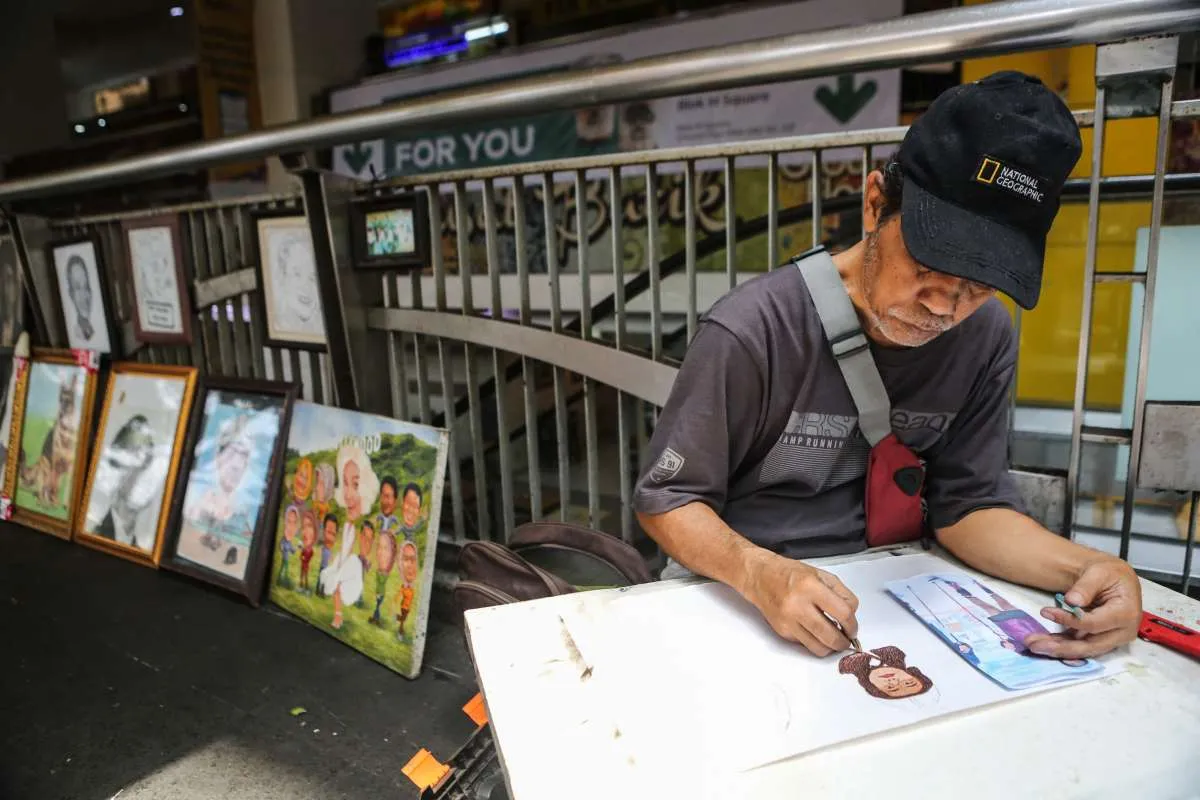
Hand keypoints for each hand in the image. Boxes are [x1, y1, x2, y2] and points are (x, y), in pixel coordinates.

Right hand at [740, 550, 859, 656]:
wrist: (760, 577)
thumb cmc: (790, 573)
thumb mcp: (821, 574)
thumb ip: (841, 593)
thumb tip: (852, 615)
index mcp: (811, 587)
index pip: (843, 614)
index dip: (853, 625)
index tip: (853, 627)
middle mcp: (798, 605)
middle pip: (831, 636)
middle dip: (844, 641)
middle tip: (846, 638)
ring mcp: (789, 620)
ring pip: (818, 647)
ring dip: (830, 647)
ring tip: (832, 638)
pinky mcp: (782, 631)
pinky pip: (805, 644)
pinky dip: (814, 641)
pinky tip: (814, 631)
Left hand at [1024, 557, 1142, 659]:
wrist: (1116, 579)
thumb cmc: (1111, 574)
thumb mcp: (1099, 572)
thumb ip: (1086, 586)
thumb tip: (1072, 601)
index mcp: (1126, 614)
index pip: (1094, 624)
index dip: (1070, 620)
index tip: (1046, 612)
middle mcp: (1122, 632)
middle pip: (1089, 645)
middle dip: (1061, 647)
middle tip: (1034, 644)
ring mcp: (1112, 639)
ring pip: (1083, 649)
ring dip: (1057, 649)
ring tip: (1034, 645)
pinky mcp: (1101, 640)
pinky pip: (1080, 645)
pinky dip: (1061, 645)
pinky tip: (1043, 642)